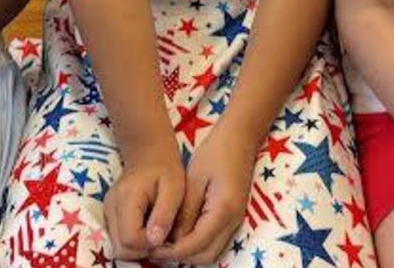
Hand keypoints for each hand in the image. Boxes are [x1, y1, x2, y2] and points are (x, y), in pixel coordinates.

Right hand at [103, 144, 184, 260]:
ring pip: (118, 247)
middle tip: (162, 235)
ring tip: (156, 230)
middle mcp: (111, 207)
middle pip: (120, 249)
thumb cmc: (165, 168)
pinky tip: (148, 227)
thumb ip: (164, 215)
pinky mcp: (110, 215)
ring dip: (138, 247)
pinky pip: (119, 239)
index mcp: (126, 199)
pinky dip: (133, 241)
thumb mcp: (174, 187)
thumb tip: (155, 242)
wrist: (148, 152)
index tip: (165, 234)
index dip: (149, 245)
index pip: (130, 240)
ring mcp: (108, 212)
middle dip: (143, 250)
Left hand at [157, 121, 256, 262]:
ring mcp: (236, 220)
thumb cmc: (215, 153)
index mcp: (223, 210)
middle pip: (207, 256)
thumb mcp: (193, 179)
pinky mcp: (234, 217)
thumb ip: (185, 212)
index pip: (196, 245)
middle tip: (157, 249)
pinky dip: (199, 245)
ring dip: (190, 253)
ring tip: (166, 244)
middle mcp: (233, 221)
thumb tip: (173, 239)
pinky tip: (181, 235)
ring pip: (213, 252)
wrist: (240, 139)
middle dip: (181, 257)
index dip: (173, 252)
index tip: (153, 249)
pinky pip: (216, 241)